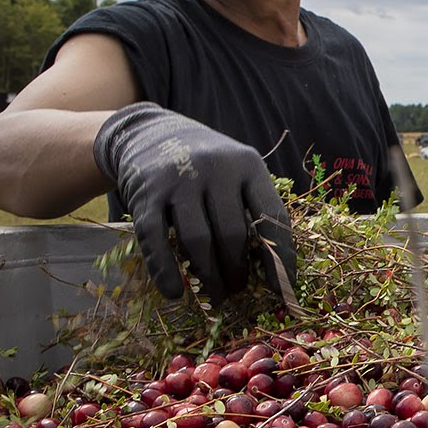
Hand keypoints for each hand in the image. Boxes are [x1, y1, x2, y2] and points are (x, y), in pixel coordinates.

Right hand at [94, 103, 296, 301]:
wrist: (148, 132)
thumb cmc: (206, 164)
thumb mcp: (236, 170)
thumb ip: (252, 206)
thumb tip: (272, 268)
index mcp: (248, 165)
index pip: (272, 217)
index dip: (280, 258)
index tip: (282, 289)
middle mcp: (215, 168)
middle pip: (233, 234)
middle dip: (238, 272)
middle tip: (238, 291)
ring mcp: (178, 180)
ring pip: (198, 240)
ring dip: (208, 276)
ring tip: (215, 296)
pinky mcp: (145, 192)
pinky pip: (156, 238)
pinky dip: (165, 270)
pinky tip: (174, 293)